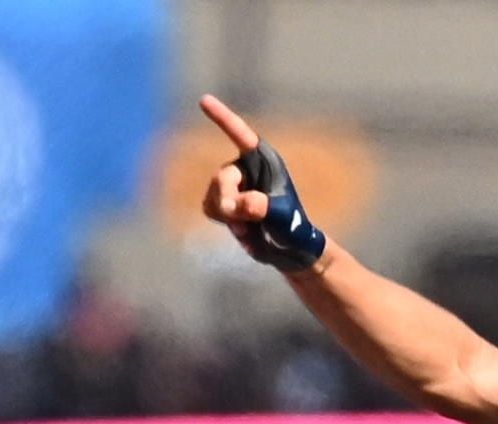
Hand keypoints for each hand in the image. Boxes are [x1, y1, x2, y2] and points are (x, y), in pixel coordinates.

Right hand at [198, 94, 326, 272]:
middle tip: (243, 217)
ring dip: (228, 215)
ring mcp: (233, 187)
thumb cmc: (293, 227)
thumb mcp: (282, 215)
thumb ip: (260, 207)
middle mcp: (244, 169)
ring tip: (250, 228)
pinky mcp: (224, 205)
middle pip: (222, 179)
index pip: (240, 134)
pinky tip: (242, 231)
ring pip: (213, 196)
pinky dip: (223, 222)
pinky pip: (210, 208)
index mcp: (263, 160)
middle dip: (229, 200)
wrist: (289, 249)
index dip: (222, 117)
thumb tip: (235, 205)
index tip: (203, 100)